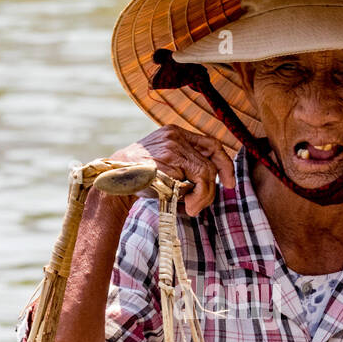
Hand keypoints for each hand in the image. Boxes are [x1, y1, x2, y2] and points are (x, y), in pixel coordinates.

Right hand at [107, 125, 235, 216]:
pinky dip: (198, 195)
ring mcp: (172, 146)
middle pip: (212, 157)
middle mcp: (175, 135)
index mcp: (174, 133)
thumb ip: (185, 167)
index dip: (224, 162)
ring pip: (207, 171)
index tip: (229, 182)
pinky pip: (198, 178)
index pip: (210, 143)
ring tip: (192, 208)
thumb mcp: (165, 166)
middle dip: (216, 183)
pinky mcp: (170, 160)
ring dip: (205, 195)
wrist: (113, 183)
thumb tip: (212, 183)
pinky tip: (186, 205)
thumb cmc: (139, 179)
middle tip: (212, 200)